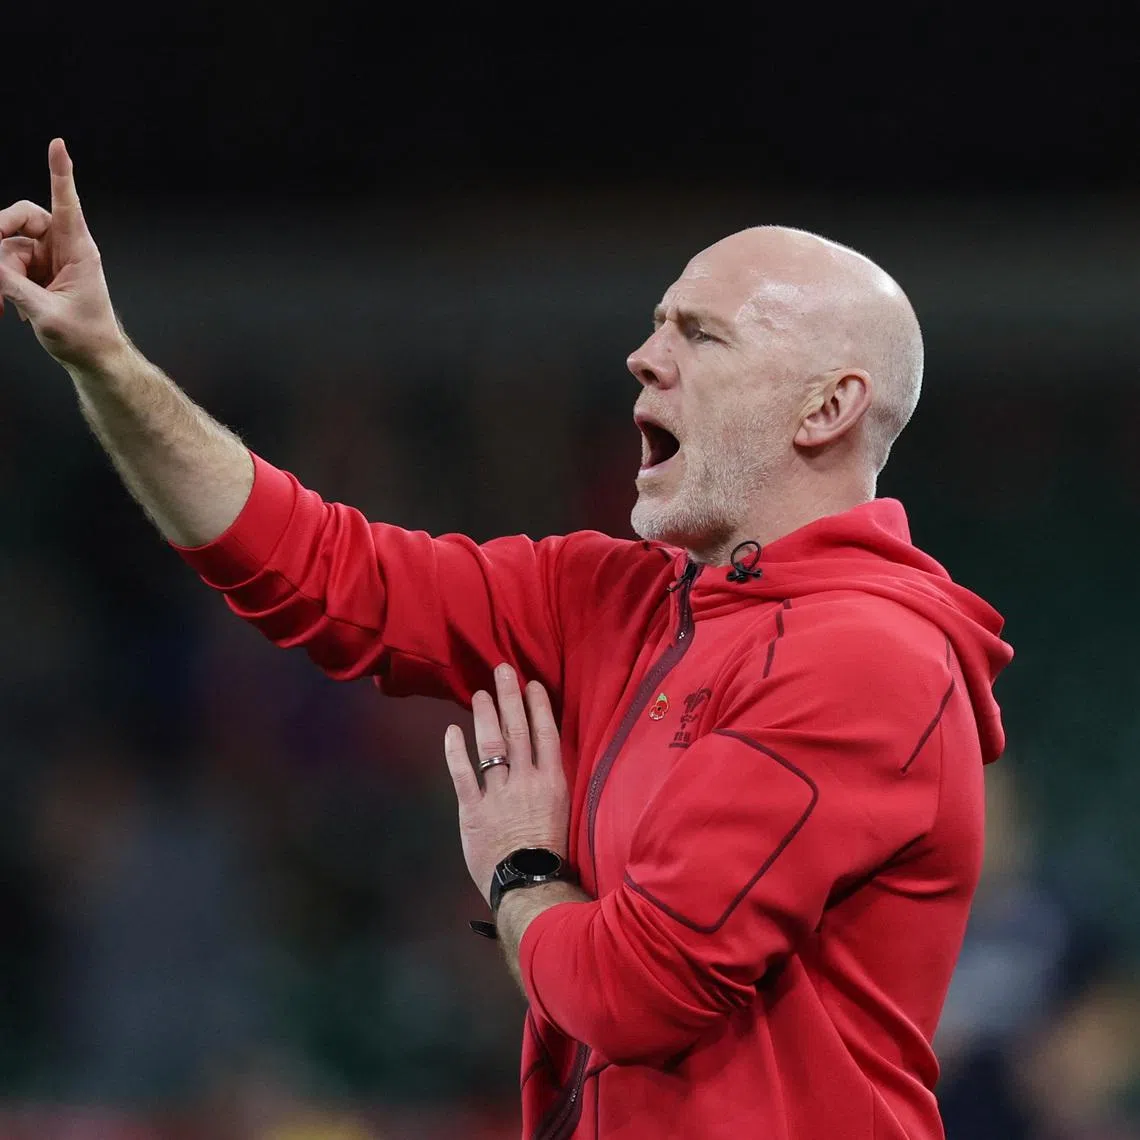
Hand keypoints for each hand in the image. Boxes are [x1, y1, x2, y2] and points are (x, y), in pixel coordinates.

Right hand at [0, 139, 126, 369]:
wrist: (94, 359)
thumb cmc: (84, 338)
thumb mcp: (45, 314)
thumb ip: (12, 286)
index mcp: (79, 251)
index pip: (67, 204)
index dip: (60, 173)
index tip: (58, 144)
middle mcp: (64, 248)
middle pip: (21, 218)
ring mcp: (48, 259)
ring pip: (8, 247)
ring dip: (1, 275)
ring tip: (6, 306)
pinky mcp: (36, 272)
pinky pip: (7, 265)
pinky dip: (3, 285)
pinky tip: (11, 310)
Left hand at [444, 663, 569, 907]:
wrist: (531, 885)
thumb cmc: (551, 854)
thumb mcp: (564, 813)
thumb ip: (553, 785)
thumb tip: (547, 760)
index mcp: (552, 782)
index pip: (546, 734)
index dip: (538, 706)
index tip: (532, 684)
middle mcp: (527, 781)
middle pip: (518, 730)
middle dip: (510, 697)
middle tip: (502, 670)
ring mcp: (499, 794)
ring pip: (491, 746)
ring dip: (485, 716)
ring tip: (479, 694)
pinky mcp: (473, 810)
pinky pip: (463, 774)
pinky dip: (456, 751)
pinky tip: (452, 731)